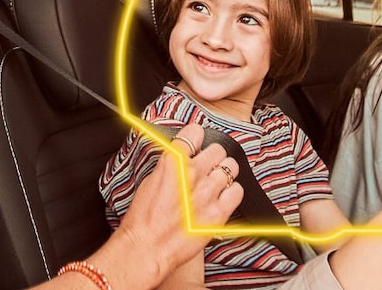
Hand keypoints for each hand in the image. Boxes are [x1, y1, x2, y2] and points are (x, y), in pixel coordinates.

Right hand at [115, 123, 243, 279]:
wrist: (146, 248)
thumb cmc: (143, 219)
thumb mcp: (150, 180)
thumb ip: (171, 164)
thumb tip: (183, 155)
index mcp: (173, 162)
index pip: (195, 132)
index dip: (197, 136)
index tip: (197, 142)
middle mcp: (193, 174)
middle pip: (218, 149)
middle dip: (213, 157)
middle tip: (207, 168)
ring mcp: (207, 192)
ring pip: (231, 168)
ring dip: (224, 174)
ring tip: (215, 185)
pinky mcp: (218, 213)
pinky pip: (237, 191)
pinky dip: (232, 193)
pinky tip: (222, 199)